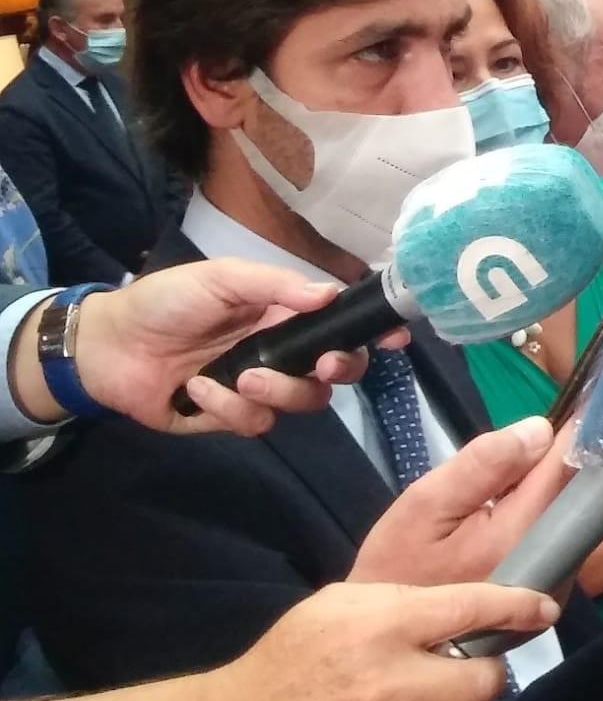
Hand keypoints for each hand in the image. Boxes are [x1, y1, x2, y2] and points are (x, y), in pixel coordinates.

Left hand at [60, 258, 369, 435]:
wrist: (109, 346)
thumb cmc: (167, 301)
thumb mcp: (223, 278)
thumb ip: (276, 285)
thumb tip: (330, 295)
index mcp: (285, 315)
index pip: (342, 325)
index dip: (374, 332)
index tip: (395, 338)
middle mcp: (282, 352)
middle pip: (337, 372)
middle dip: (339, 369)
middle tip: (321, 364)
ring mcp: (259, 387)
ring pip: (302, 402)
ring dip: (278, 390)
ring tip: (239, 377)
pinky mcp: (230, 418)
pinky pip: (254, 423)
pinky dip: (228, 409)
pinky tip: (199, 390)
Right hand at [206, 582, 559, 700]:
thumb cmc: (296, 651)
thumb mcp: (343, 603)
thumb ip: (403, 599)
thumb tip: (461, 604)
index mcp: (383, 625)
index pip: (473, 608)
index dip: (517, 605)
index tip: (541, 606)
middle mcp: (392, 678)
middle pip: (484, 678)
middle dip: (489, 668)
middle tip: (473, 660)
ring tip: (438, 689)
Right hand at [352, 416, 573, 585]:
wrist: (386, 635)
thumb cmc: (397, 564)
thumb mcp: (425, 503)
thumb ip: (482, 464)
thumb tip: (540, 430)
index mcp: (519, 537)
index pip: (564, 470)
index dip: (569, 435)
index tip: (567, 408)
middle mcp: (551, 565)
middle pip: (573, 493)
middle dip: (553, 465)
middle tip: (517, 453)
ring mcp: (555, 586)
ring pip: (571, 516)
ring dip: (548, 491)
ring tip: (505, 487)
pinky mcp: (550, 597)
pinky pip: (561, 540)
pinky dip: (543, 518)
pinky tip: (509, 516)